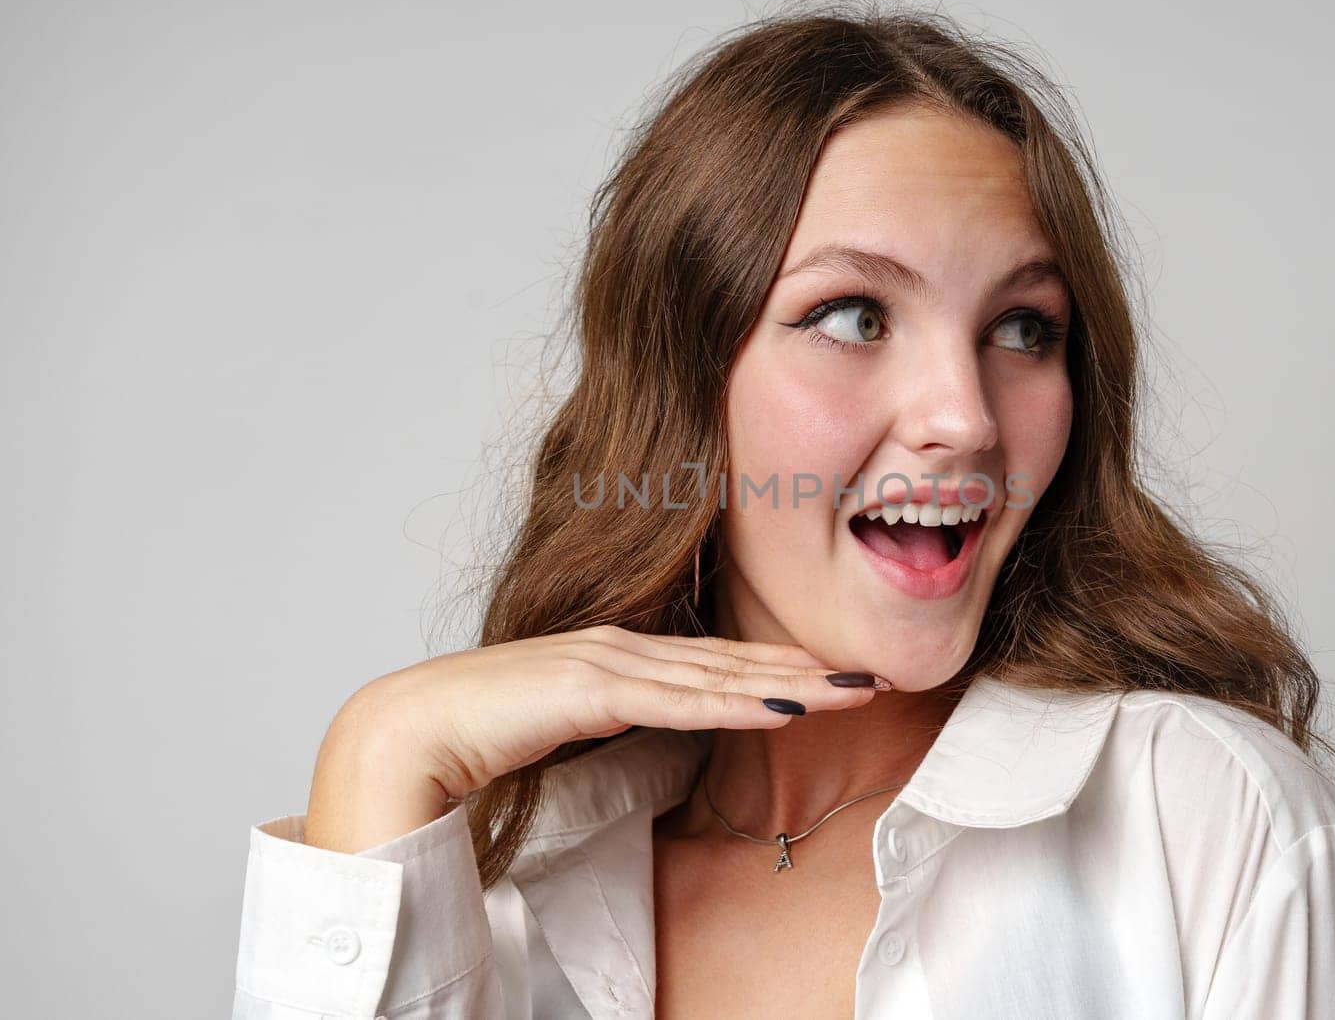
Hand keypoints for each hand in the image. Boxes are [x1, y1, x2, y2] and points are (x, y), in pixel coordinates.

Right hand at [304, 626, 885, 850]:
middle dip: (807, 667)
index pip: (716, 662)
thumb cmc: (481, 736)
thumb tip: (656, 740)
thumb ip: (614, 725)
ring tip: (855, 686)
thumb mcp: (569, 730)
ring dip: (792, 681)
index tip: (837, 675)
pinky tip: (789, 706)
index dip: (779, 666)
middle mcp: (622, 648)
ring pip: (719, 675)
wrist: (405, 733)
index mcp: (618, 656)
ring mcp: (608, 661)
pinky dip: (738, 702)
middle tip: (876, 671)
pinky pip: (681, 701)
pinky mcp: (591, 687)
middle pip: (733, 661)